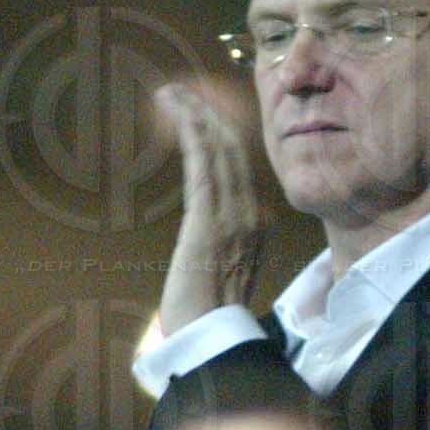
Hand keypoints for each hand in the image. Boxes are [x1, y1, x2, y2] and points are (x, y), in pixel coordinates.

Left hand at [157, 81, 266, 334]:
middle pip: (232, 148)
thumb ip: (220, 244)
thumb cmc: (207, 315)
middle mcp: (252, 213)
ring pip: (219, 149)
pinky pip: (204, 165)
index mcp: (257, 224)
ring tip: (171, 93)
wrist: (209, 338)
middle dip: (207, 113)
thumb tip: (205, 235)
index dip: (220, 131)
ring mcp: (233, 215)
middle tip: (181, 91)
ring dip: (195, 115)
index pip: (241, 164)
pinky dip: (193, 133)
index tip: (200, 111)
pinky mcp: (209, 219)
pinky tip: (179, 112)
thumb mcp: (223, 272)